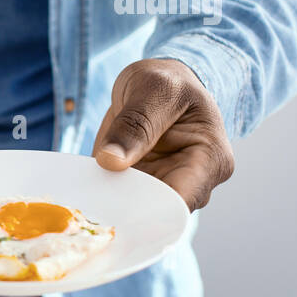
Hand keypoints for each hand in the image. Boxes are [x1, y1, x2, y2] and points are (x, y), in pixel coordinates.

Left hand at [93, 58, 234, 211]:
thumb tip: (111, 161)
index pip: (182, 202)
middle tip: (90, 211)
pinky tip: (85, 196)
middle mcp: (194, 183)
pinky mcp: (142, 188)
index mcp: (211, 160)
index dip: (149, 214)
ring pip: (138, 213)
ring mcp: (166, 188)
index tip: (114, 213)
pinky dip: (104, 199)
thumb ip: (135, 123)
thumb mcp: (153, 89)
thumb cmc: (168, 82)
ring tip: (86, 202)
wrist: (161, 84)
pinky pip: (122, 202)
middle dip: (126, 213)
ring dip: (112, 208)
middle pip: (159, 214)